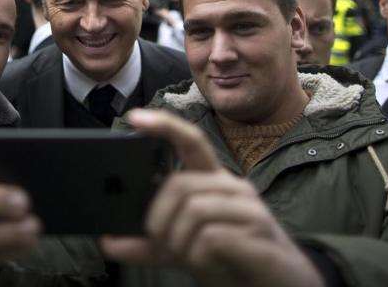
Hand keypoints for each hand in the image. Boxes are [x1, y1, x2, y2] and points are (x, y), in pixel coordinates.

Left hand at [101, 110, 323, 286]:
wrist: (278, 285)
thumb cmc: (230, 259)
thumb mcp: (183, 249)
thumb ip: (148, 244)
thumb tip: (109, 242)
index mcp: (213, 181)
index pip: (189, 141)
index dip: (164, 125)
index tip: (135, 118)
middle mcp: (232, 186)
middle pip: (180, 184)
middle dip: (158, 218)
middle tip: (158, 241)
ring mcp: (248, 207)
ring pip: (193, 210)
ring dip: (178, 241)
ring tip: (186, 256)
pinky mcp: (257, 232)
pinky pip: (211, 237)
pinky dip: (198, 255)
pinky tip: (206, 262)